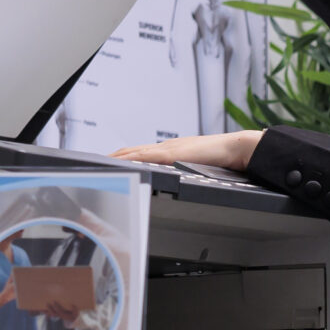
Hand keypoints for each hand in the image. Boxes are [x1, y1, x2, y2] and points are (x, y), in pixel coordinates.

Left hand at [114, 130, 263, 171]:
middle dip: (112, 157)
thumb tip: (174, 182)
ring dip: (116, 157)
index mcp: (170, 150)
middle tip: (93, 163)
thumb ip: (183, 171)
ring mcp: (169, 148)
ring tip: (100, 163)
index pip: (139, 152)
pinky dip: (133, 158)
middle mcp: (165, 146)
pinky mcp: (174, 153)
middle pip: (131, 150)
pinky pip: (148, 156)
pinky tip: (122, 162)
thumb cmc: (221, 160)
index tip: (107, 162)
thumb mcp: (196, 167)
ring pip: (135, 151)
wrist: (236, 148)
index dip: (121, 156)